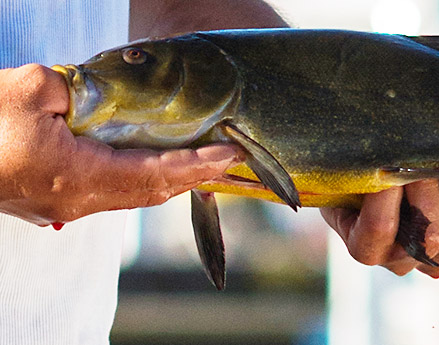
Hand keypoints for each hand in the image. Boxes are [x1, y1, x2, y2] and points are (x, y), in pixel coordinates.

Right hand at [0, 64, 241, 225]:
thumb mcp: (30, 89)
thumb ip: (75, 87)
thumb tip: (96, 93)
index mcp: (79, 177)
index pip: (157, 173)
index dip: (197, 164)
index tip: (229, 154)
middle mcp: (79, 201)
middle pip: (152, 191)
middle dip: (194, 175)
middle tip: (227, 158)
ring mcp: (66, 207)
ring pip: (133, 197)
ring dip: (171, 180)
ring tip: (201, 163)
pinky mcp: (54, 203)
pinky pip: (112, 195)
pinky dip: (142, 181)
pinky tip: (152, 168)